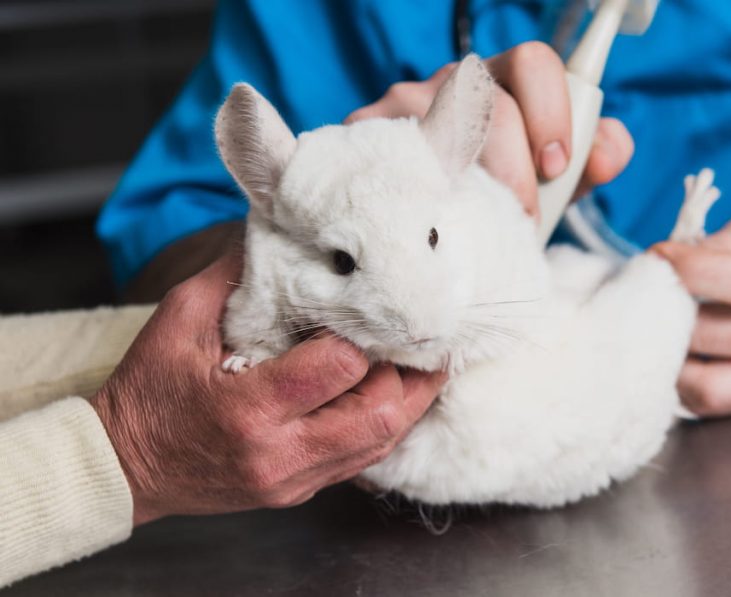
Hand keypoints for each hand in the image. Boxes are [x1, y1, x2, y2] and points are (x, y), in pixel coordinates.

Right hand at [90, 254, 446, 524]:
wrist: (126, 467)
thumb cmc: (149, 391)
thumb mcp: (177, 321)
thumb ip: (233, 277)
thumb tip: (279, 232)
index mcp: (250, 408)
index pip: (340, 367)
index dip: (359, 333)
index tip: (358, 310)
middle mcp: (281, 452)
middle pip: (381, 413)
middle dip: (405, 371)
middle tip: (409, 336)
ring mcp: (295, 479)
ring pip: (383, 442)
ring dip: (406, 399)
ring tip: (412, 360)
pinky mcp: (302, 491)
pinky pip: (364, 460)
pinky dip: (384, 423)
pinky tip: (386, 392)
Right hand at [345, 42, 634, 215]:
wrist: (422, 224)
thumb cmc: (498, 195)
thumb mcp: (553, 183)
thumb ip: (593, 162)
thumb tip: (607, 150)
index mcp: (505, 82)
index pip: (535, 63)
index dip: (553, 112)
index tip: (556, 167)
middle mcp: (454, 82)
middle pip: (493, 103)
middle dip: (517, 170)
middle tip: (522, 216)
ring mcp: (404, 104)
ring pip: (445, 130)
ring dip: (474, 188)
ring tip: (480, 227)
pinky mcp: (365, 134)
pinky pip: (396, 156)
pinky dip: (420, 193)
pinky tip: (429, 220)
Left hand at [653, 212, 730, 416]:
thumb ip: (722, 243)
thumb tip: (667, 262)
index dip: (691, 270)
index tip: (658, 255)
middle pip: (717, 336)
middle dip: (670, 313)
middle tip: (649, 292)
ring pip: (708, 387)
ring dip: (671, 359)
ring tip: (659, 328)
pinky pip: (711, 403)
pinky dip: (683, 381)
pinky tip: (677, 352)